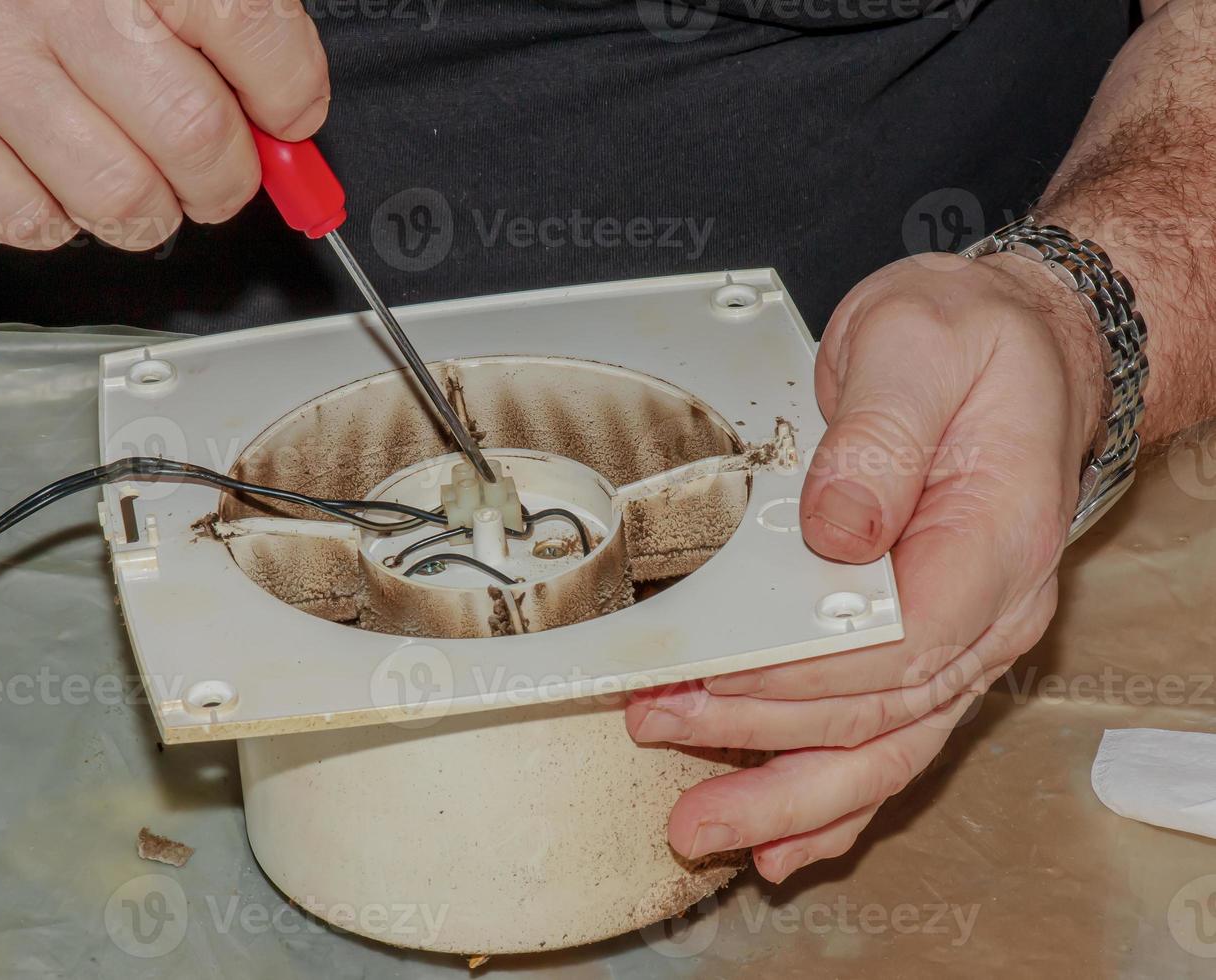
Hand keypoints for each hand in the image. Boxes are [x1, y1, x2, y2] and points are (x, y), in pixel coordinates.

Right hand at [0, 0, 328, 249]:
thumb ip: (205, 22)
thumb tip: (284, 115)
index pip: (254, 32)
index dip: (290, 96)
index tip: (287, 118)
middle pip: (197, 136)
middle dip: (227, 178)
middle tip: (216, 172)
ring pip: (127, 200)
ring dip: (150, 212)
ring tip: (134, 179)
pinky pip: (38, 226)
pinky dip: (60, 218)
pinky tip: (47, 173)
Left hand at [626, 252, 1105, 881]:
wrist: (1006, 344)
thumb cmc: (965, 342)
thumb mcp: (915, 347)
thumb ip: (879, 436)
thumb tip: (838, 529)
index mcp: (996, 537)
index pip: (904, 641)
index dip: (804, 674)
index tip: (715, 679)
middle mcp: (989, 605)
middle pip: (885, 715)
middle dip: (767, 741)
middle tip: (664, 736)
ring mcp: (960, 634)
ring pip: (884, 747)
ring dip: (791, 796)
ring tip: (708, 830)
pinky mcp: (923, 641)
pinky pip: (887, 736)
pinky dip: (834, 795)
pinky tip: (783, 838)